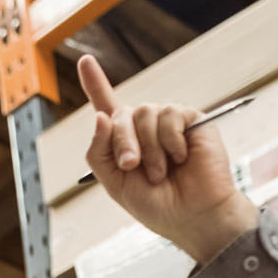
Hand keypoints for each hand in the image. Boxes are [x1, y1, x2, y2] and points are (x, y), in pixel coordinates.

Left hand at [78, 56, 257, 264]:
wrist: (192, 216)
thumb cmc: (157, 204)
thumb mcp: (115, 184)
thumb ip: (100, 152)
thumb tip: (100, 116)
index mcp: (125, 141)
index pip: (107, 107)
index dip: (95, 83)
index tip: (85, 60)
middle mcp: (145, 127)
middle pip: (121, 115)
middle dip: (122, 142)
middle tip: (132, 167)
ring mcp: (168, 121)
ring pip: (145, 113)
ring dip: (149, 148)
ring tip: (161, 171)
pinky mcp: (191, 120)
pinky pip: (170, 115)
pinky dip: (171, 141)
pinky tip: (181, 157)